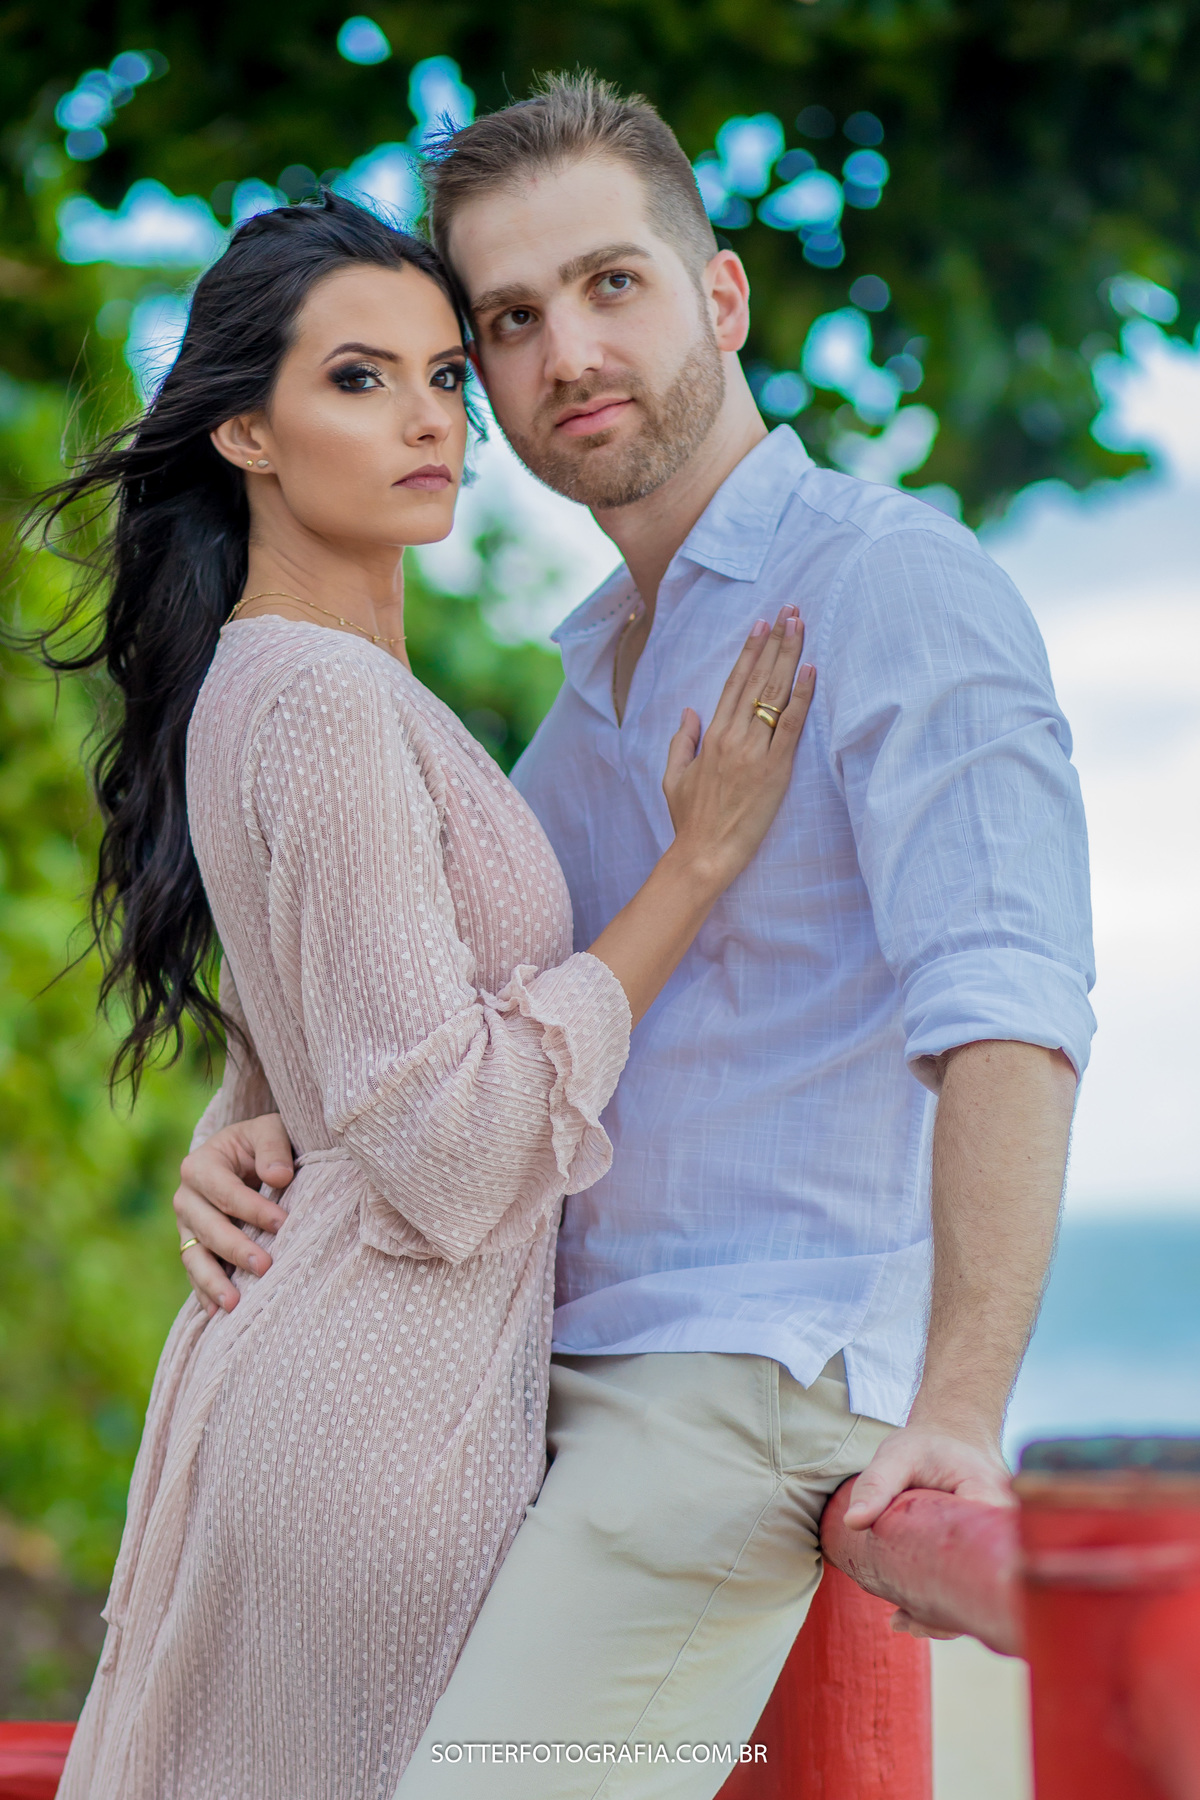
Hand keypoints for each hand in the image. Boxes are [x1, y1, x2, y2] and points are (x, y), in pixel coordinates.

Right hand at [175, 1113, 293, 1316]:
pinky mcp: (192, 1246)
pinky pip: (194, 1273)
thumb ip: (273, 1147)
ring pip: (194, 1256)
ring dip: (213, 1281)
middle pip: (208, 1228)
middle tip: (266, 1267)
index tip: (283, 1224)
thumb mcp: (270, 1130)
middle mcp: (186, 1197)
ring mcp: (185, 1226)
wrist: (244, 1155)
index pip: (225, 1191)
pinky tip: (218, 1314)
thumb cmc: (262, 1143)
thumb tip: (278, 1177)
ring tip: (235, 1305)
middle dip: (236, 1249)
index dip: (253, 1208)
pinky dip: (204, 1293)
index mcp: (200, 1164)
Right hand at [662, 605, 814, 893]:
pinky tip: (812, 670)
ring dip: (790, 656)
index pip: (734, 682)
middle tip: (790, 610)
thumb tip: (689, 712)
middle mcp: (733, 736)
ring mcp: (755, 751)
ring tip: (801, 626)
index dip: (750, 651)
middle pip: (758, 678)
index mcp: (711, 736)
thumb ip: (681, 741)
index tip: (762, 624)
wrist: (703, 854)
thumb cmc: (689, 821)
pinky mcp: (776, 770)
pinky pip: (792, 725)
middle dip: (776, 641)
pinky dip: (803, 696)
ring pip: (775, 693)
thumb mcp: (673, 777)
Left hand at [843, 1420, 1012, 1636]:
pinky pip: (973, 1585)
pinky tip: (913, 1619)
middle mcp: (1004, 1526)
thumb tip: (854, 1522)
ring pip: (982, 1589)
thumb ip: (877, 1484)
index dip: (967, 1583)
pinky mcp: (986, 1554)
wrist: (954, 1437)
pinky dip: (948, 1604)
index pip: (988, 1548)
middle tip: (906, 1620)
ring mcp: (999, 1544)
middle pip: (987, 1579)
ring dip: (948, 1613)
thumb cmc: (928, 1445)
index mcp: (990, 1497)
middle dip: (953, 1609)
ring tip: (904, 1621)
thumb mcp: (897, 1454)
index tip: (933, 1604)